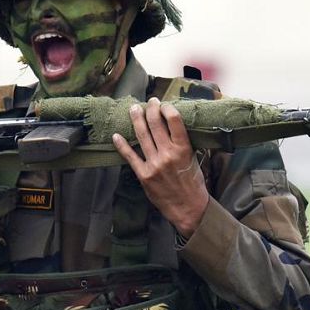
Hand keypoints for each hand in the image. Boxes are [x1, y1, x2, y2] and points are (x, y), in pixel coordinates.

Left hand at [112, 97, 209, 237]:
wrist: (188, 207)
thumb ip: (183, 142)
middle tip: (149, 102)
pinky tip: (116, 135)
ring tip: (134, 109)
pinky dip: (122, 145)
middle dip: (150, 109)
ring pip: (142, 135)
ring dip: (136, 119)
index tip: (163, 104)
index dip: (166, 108)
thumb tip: (173, 124)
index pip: (174, 119)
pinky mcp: (144, 175)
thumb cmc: (193, 182)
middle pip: (155, 123)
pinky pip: (130, 156)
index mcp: (183, 148)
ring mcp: (154, 164)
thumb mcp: (193, 159)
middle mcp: (168, 154)